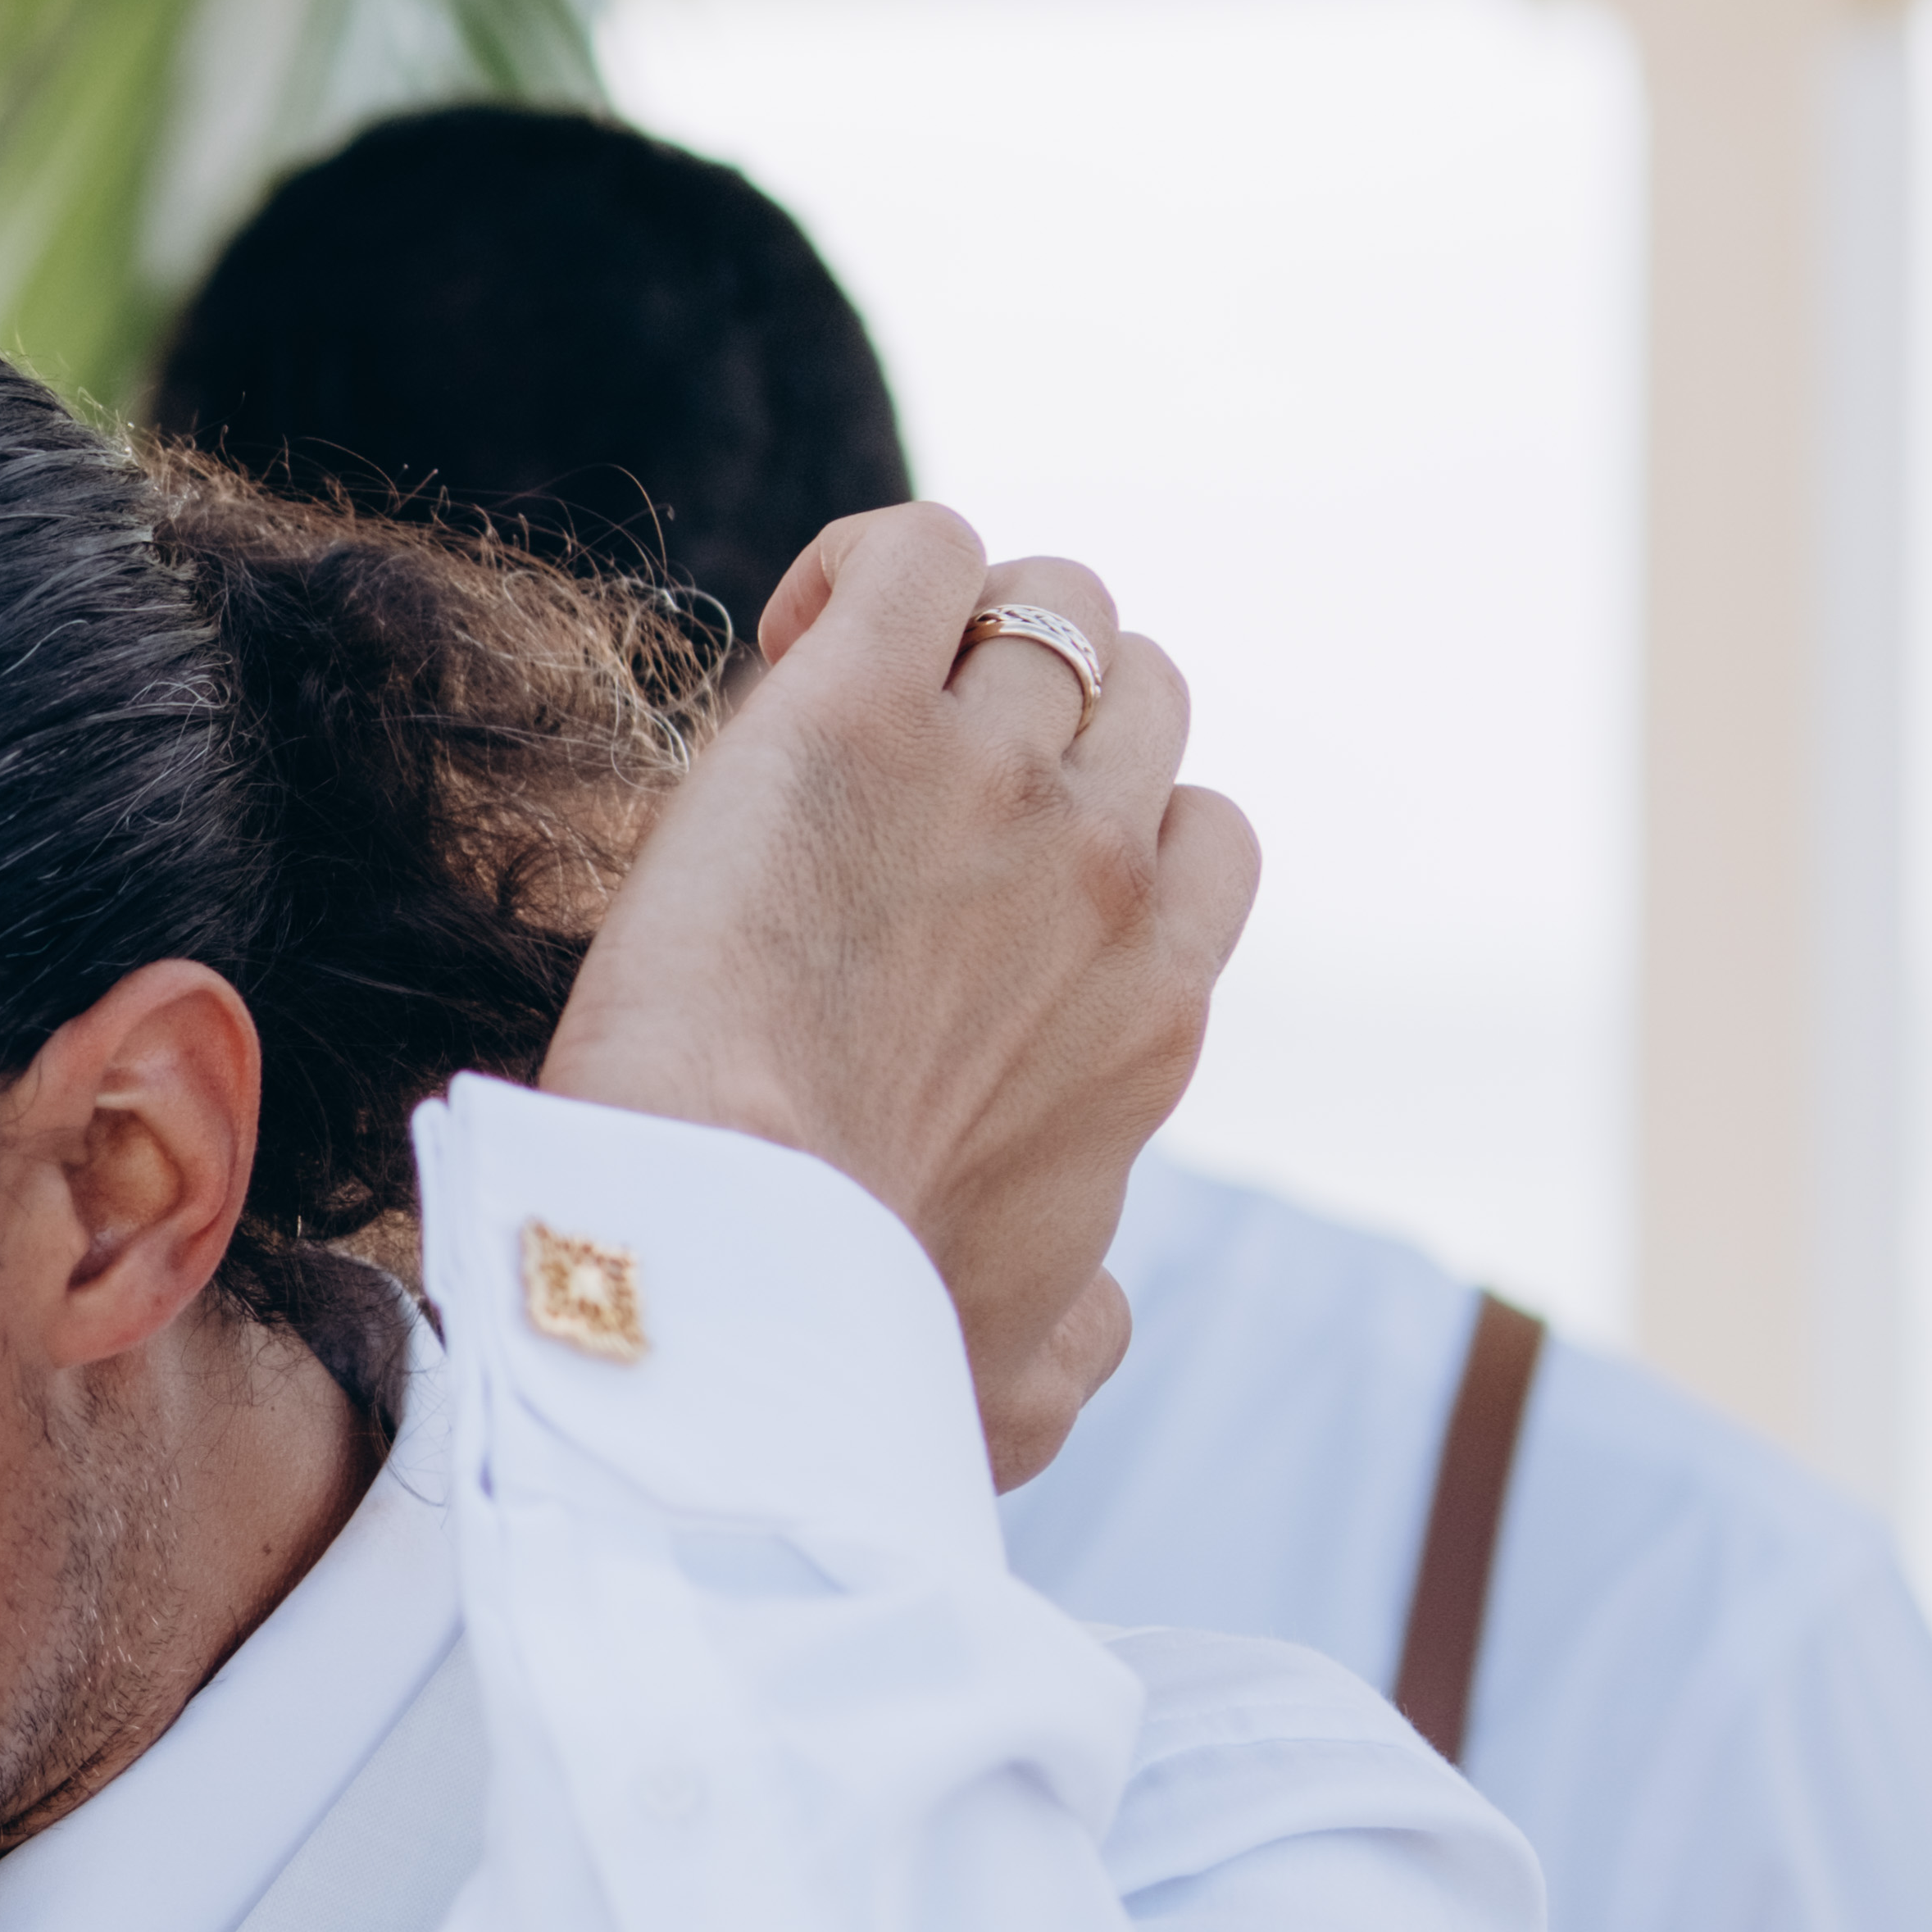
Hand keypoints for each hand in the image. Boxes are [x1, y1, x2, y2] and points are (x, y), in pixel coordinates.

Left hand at [543, 506, 1250, 1485]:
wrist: (725, 1261)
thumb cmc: (850, 1342)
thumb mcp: (1024, 1382)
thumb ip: (1085, 1331)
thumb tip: (1098, 1308)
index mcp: (1156, 1006)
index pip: (1206, 834)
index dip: (1110, 821)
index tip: (987, 869)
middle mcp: (1102, 871)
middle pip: (1139, 689)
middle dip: (1044, 704)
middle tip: (905, 777)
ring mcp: (991, 780)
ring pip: (1047, 603)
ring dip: (961, 627)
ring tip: (840, 706)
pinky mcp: (853, 714)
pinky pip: (917, 548)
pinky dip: (872, 560)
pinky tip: (791, 639)